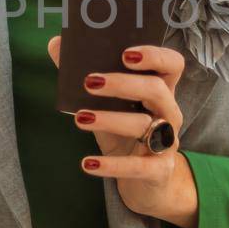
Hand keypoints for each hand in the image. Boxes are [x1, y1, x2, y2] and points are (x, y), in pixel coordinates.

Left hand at [46, 37, 198, 227]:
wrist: (146, 183)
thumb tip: (57, 44)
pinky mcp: (159, 171)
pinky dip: (112, 165)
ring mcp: (167, 142)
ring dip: (110, 119)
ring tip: (79, 118)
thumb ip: (85, 75)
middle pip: (156, 90)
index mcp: (160, 90)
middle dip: (123, 83)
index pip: (172, 64)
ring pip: (145, 125)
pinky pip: (138, 167)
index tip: (125, 53)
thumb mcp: (107, 106)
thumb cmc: (124, 134)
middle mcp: (169, 113)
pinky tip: (87, 163)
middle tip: (89, 81)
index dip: (154, 55)